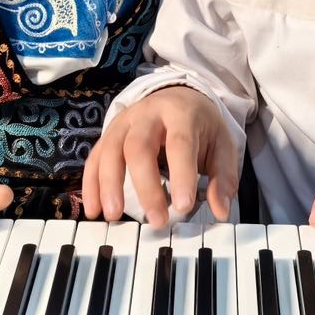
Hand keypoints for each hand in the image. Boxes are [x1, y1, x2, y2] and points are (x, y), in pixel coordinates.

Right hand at [82, 86, 238, 226]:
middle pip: (139, 146)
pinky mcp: (108, 133)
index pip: (179, 142)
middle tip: (156, 220)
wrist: (178, 95)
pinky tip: (94, 210)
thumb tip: (220, 210)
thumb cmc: (199, 125)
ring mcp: (124, 122)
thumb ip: (223, 177)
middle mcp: (148, 114)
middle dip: (145, 185)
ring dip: (109, 184)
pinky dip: (91, 184)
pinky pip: (95, 158)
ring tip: (114, 215)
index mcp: (181, 114)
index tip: (184, 206)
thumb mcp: (222, 144)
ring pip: (110, 150)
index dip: (181, 174)